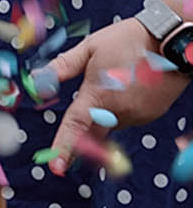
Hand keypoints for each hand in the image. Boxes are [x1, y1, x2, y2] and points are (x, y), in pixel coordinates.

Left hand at [46, 17, 192, 160]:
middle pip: (93, 132)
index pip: (75, 127)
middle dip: (82, 134)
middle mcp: (120, 111)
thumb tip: (36, 79)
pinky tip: (127, 88)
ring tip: (114, 82)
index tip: (56, 167)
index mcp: (99, 95)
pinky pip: (128, 118)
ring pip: (111, 123)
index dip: (64, 148)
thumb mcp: (89, 48)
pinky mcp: (152, 114)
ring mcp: (139, 115)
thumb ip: (62, 67)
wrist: (172, 41)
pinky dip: (121, 110)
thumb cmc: (127, 40)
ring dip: (104, 114)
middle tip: (78, 124)